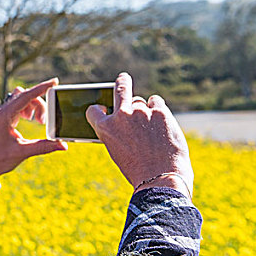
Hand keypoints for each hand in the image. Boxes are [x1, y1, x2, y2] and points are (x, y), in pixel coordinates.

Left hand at [0, 78, 67, 195]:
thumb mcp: (23, 152)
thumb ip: (44, 147)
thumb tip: (63, 145)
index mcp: (5, 116)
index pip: (26, 96)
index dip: (41, 88)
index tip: (54, 81)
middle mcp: (3, 111)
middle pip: (26, 96)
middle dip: (39, 105)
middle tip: (44, 122)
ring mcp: (3, 114)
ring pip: (22, 99)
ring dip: (34, 106)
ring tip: (38, 122)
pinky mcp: (4, 118)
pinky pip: (18, 105)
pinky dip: (28, 109)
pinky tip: (31, 119)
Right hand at [85, 73, 193, 197]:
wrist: (160, 178)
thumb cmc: (138, 169)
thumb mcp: (117, 151)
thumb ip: (117, 132)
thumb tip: (123, 118)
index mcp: (105, 128)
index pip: (94, 109)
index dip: (98, 108)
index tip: (102, 107)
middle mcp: (121, 115)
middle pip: (120, 88)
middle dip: (122, 81)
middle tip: (123, 78)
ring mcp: (141, 111)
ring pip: (142, 101)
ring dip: (145, 109)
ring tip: (151, 127)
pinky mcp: (160, 111)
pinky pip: (157, 103)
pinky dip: (158, 110)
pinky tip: (161, 124)